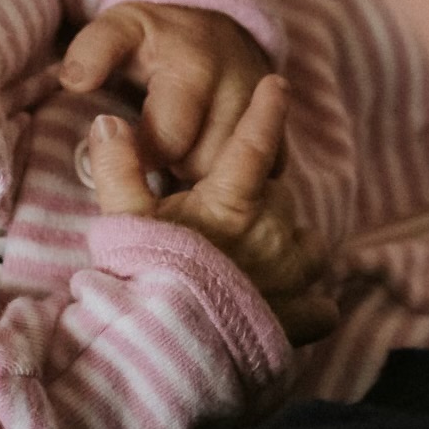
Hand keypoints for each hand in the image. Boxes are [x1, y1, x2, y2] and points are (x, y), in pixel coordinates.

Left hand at [60, 2, 276, 178]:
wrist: (215, 22)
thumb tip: (74, 81)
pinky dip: (237, 178)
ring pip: (237, 176)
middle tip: (158, 160)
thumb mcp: (119, 27)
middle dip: (176, 172)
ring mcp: (266, 113)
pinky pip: (264, 172)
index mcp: (194, 70)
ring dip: (204, 178)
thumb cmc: (157, 35)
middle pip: (204, 166)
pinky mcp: (280, 128)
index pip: (167, 141)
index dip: (141, 155)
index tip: (129, 150)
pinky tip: (213, 166)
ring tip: (182, 163)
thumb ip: (92, 50)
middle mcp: (239, 92)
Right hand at [88, 74, 338, 344]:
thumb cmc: (144, 279)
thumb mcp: (124, 221)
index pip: (253, 144)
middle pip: (278, 198)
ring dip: (288, 245)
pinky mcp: (298, 319)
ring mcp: (290, 276)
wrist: (169, 344)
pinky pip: (320, 305)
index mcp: (231, 202)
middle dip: (258, 204)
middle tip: (225, 224)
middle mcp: (271, 232)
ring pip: (305, 243)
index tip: (278, 84)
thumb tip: (107, 122)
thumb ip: (118, 168)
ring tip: (260, 260)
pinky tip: (297, 307)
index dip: (267, 111)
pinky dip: (312, 305)